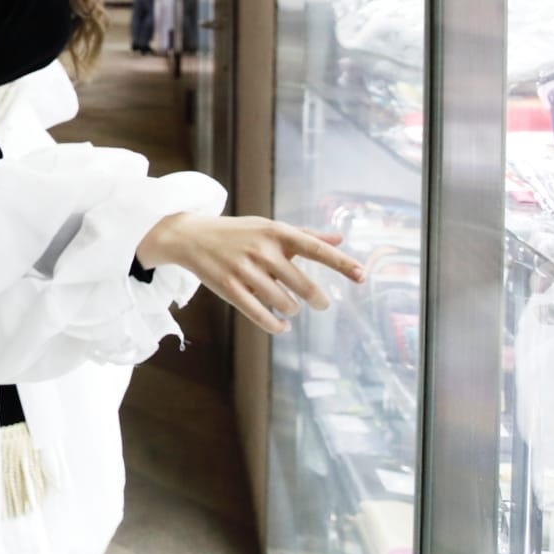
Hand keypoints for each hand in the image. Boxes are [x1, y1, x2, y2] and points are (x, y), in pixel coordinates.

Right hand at [135, 213, 365, 334]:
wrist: (190, 236)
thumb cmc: (237, 233)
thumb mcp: (269, 228)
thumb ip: (305, 235)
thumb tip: (340, 240)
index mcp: (275, 232)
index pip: (315, 249)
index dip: (341, 263)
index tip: (362, 275)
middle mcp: (262, 250)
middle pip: (303, 285)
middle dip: (317, 299)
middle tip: (321, 303)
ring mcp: (245, 270)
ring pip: (284, 303)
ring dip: (292, 309)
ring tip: (289, 306)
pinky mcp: (229, 288)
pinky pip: (261, 315)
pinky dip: (277, 325)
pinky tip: (283, 325)